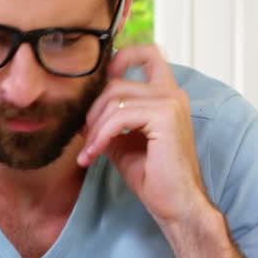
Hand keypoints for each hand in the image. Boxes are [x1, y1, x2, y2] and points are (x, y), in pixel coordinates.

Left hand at [78, 44, 210, 230]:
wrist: (176, 204)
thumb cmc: (153, 178)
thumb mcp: (122, 144)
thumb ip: (108, 123)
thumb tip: (81, 114)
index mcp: (166, 95)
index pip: (148, 53)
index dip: (120, 57)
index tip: (98, 83)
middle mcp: (172, 93)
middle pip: (117, 82)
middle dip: (92, 111)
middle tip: (84, 139)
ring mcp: (171, 102)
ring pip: (115, 99)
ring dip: (94, 128)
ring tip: (88, 153)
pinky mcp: (165, 116)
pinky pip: (119, 117)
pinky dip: (100, 136)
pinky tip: (93, 155)